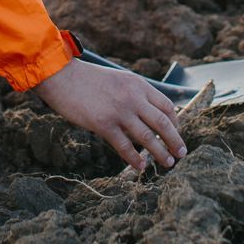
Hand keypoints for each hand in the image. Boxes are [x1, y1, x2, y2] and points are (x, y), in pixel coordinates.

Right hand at [33, 60, 186, 172]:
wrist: (61, 76)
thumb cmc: (87, 79)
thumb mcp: (118, 79)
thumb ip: (133, 93)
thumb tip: (145, 113)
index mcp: (138, 84)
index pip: (166, 105)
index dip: (175, 122)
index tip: (176, 133)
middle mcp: (133, 97)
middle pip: (163, 123)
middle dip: (175, 140)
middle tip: (181, 153)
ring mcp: (119, 111)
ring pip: (148, 138)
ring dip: (161, 153)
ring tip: (168, 163)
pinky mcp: (104, 124)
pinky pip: (125, 147)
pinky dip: (135, 159)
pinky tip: (140, 167)